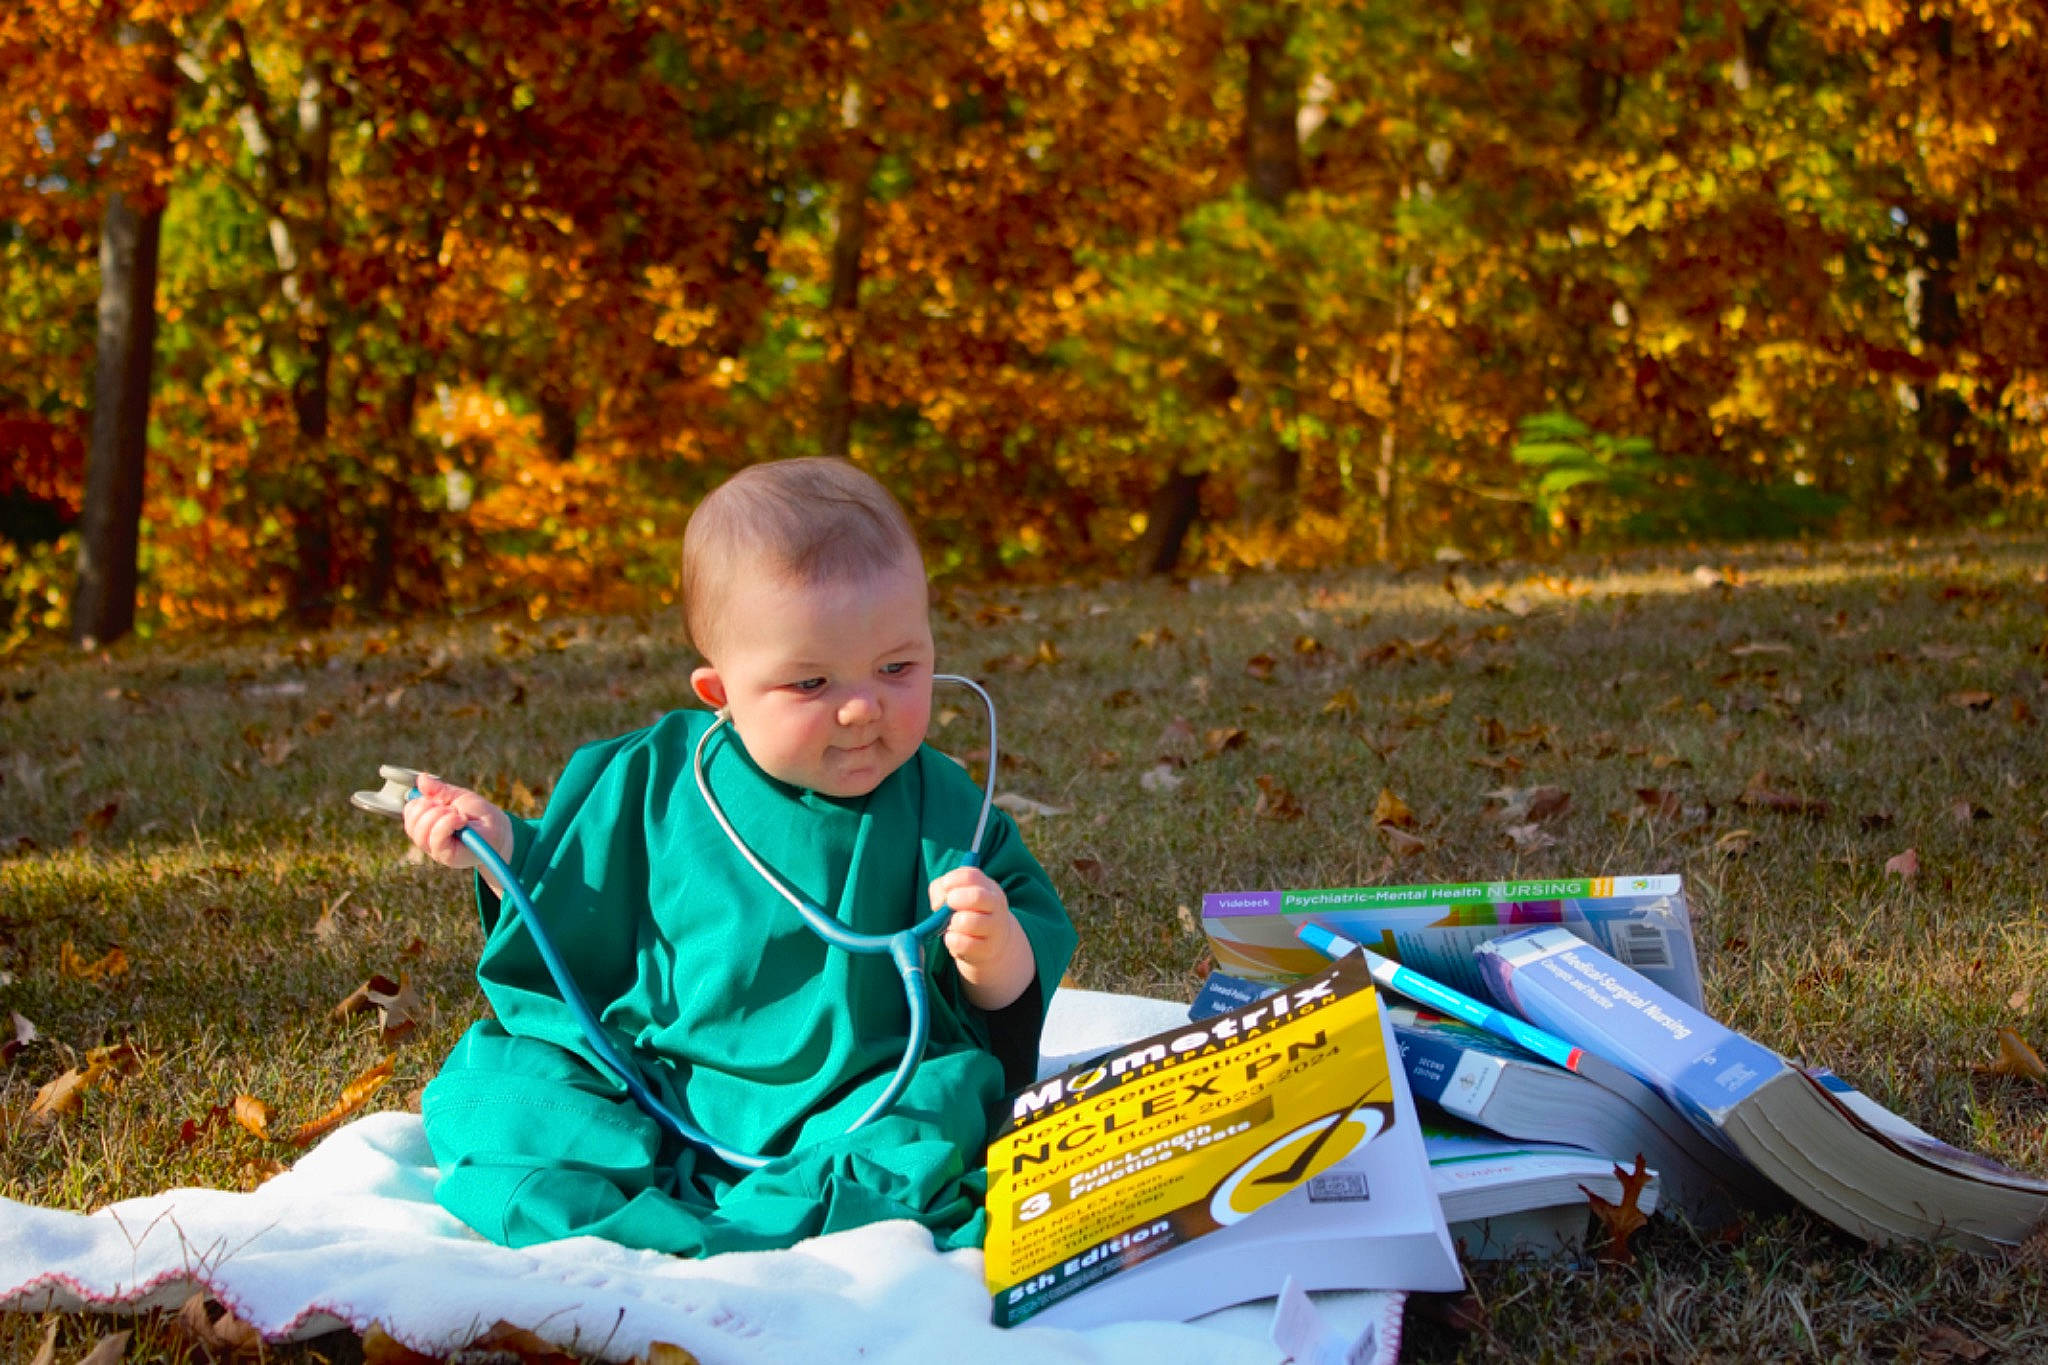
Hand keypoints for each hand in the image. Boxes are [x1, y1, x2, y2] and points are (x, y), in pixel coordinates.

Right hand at [401, 773, 512, 887]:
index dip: (420, 802)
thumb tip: (421, 778)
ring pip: (421, 833)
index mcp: (428, 822)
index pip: (410, 812)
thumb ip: (440, 790)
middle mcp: (428, 838)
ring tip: (458, 814)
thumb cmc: (479, 814)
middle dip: (429, 809)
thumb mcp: (459, 797)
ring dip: (439, 817)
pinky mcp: (447, 857)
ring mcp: (436, 850)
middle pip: (412, 824)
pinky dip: (447, 824)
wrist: (500, 830)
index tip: (440, 799)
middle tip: (450, 807)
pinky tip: (461, 820)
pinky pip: (436, 841)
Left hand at [930, 865, 1033, 1009]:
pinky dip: (953, 941)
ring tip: (953, 925)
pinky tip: (953, 938)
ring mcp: (994, 928)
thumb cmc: (967, 912)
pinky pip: (966, 944)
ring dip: (955, 922)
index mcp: (988, 887)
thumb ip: (941, 890)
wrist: (992, 942)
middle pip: (977, 896)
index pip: (972, 875)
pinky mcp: (988, 949)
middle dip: (956, 899)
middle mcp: (995, 905)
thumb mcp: (956, 894)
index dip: (952, 880)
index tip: (945, 888)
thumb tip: (939, 903)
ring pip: (971, 922)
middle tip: (949, 905)